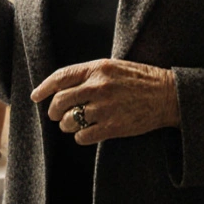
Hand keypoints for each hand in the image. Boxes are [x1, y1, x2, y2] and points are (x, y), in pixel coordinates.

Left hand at [31, 59, 180, 145]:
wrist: (167, 95)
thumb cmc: (141, 79)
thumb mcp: (114, 66)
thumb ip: (90, 73)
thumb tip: (64, 86)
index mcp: (98, 68)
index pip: (61, 77)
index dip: (44, 88)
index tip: (36, 96)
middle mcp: (99, 86)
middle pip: (61, 101)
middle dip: (54, 111)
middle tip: (57, 115)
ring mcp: (105, 107)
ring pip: (69, 121)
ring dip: (67, 125)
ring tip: (75, 124)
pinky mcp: (113, 127)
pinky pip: (83, 136)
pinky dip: (81, 137)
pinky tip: (87, 133)